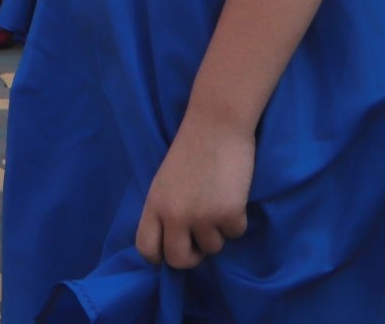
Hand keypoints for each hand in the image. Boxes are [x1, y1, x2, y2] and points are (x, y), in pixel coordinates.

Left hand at [136, 118, 253, 268]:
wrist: (218, 123)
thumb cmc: (192, 147)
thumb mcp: (165, 181)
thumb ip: (165, 210)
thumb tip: (173, 241)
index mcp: (154, 205)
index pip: (146, 249)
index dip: (159, 256)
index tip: (172, 250)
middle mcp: (174, 216)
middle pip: (178, 260)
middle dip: (192, 256)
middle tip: (201, 241)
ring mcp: (202, 216)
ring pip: (213, 247)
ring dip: (218, 231)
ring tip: (219, 201)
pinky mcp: (229, 213)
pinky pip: (235, 233)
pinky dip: (238, 219)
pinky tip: (234, 194)